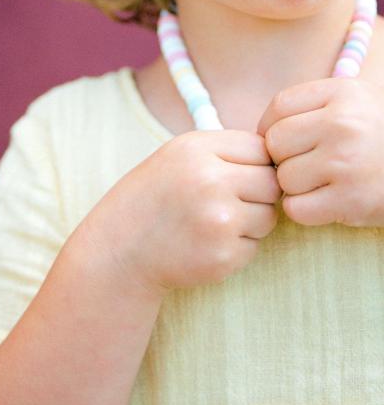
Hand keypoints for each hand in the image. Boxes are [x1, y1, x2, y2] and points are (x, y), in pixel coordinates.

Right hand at [85, 130, 280, 295]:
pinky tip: (206, 244)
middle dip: (258, 194)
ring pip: (269, 216)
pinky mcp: (223, 256)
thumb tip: (283, 158)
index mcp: (197, 149)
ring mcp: (218, 220)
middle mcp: (210, 180)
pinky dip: (237, 248)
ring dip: (250, 222)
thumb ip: (226, 150)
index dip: (253, 164)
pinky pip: (255, 246)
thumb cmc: (155, 198)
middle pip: (272, 183)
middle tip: (227, 202)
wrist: (120, 250)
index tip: (234, 175)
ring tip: (211, 222)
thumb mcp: (179, 156)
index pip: (261, 148)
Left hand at [257, 78, 383, 226]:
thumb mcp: (353, 102)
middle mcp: (343, 124)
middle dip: (284, 157)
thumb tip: (257, 134)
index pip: (279, 107)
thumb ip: (310, 106)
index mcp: (342, 93)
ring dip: (295, 185)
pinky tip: (325, 201)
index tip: (286, 140)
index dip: (271, 126)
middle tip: (308, 163)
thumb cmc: (378, 136)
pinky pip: (296, 208)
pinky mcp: (350, 201)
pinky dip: (304, 209)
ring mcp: (346, 163)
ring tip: (323, 181)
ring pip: (283, 178)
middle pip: (275, 143)